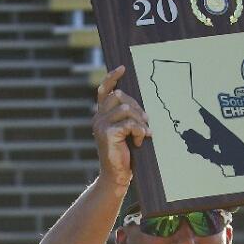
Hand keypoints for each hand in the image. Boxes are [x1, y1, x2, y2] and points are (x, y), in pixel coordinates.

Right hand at [91, 66, 150, 189]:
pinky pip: (129, 124)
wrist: (117, 175)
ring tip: (143, 134)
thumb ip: (127, 117)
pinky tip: (140, 140)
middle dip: (137, 107)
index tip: (123, 68)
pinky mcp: (107, 134)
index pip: (104, 90)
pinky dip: (139, 131)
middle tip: (146, 121)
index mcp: (101, 115)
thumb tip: (138, 105)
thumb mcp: (125, 131)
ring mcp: (100, 125)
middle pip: (119, 97)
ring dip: (140, 121)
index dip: (112, 77)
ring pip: (126, 109)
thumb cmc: (124, 154)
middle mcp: (98, 118)